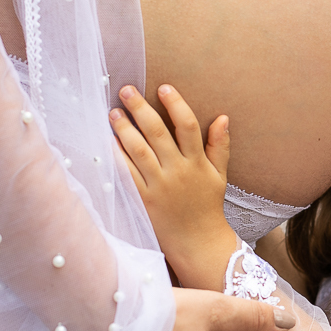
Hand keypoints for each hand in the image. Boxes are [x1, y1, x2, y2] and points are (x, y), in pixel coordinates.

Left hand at [111, 84, 237, 289]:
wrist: (198, 243)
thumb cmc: (207, 207)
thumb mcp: (219, 175)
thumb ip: (220, 146)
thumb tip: (223, 117)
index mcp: (197, 163)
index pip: (187, 126)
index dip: (175, 104)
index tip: (163, 87)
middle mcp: (178, 172)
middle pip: (157, 133)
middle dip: (140, 108)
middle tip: (127, 90)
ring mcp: (159, 186)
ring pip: (138, 151)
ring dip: (124, 128)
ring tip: (114, 112)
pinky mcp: (143, 200)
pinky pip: (127, 174)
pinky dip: (116, 156)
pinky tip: (108, 141)